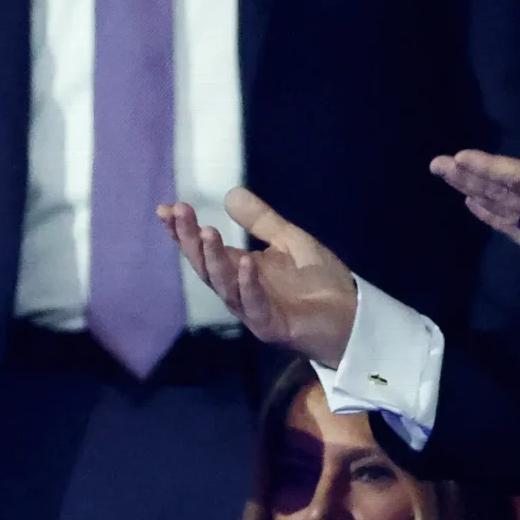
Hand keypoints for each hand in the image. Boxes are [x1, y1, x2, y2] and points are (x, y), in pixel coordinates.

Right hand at [156, 188, 358, 367]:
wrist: (354, 318)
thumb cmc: (321, 283)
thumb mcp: (290, 241)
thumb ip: (262, 221)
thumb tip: (231, 193)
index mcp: (241, 271)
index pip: (204, 250)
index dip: (184, 232)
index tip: (166, 209)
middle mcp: (240, 291)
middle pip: (206, 266)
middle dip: (189, 240)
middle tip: (178, 213)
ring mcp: (253, 310)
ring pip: (224, 286)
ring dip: (213, 259)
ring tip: (206, 231)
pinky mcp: (272, 326)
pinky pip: (255, 306)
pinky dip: (248, 285)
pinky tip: (244, 262)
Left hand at [431, 89, 519, 277]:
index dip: (488, 168)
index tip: (461, 156)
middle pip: (503, 196)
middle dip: (468, 179)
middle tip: (437, 165)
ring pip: (504, 214)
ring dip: (474, 196)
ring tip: (448, 179)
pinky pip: (515, 233)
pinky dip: (492, 218)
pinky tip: (474, 204)